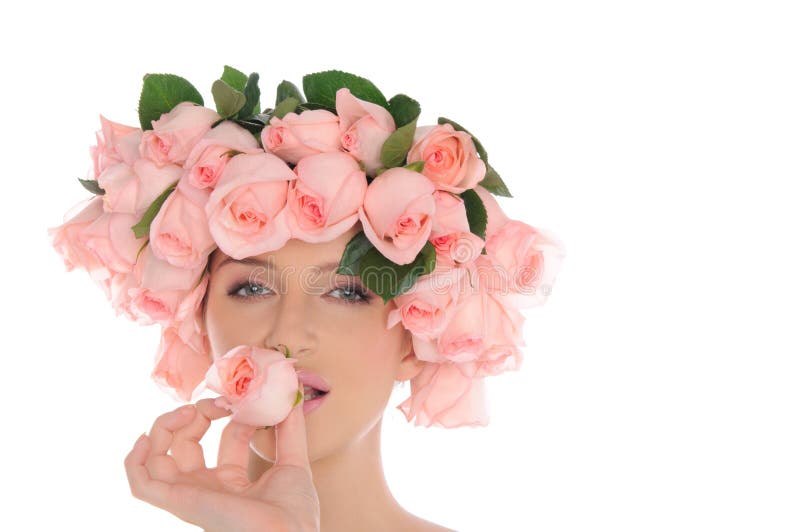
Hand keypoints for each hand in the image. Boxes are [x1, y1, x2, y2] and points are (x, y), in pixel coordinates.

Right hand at [124, 396, 319, 531]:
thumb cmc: (293, 513)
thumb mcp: (293, 461)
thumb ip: (291, 429)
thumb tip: (291, 395)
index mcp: (232, 481)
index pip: (223, 438)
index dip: (232, 414)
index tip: (244, 400)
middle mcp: (207, 487)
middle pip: (185, 443)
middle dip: (198, 413)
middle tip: (219, 402)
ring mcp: (190, 494)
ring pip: (157, 459)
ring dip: (165, 427)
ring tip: (188, 411)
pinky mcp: (179, 501)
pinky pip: (141, 484)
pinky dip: (135, 460)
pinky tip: (146, 438)